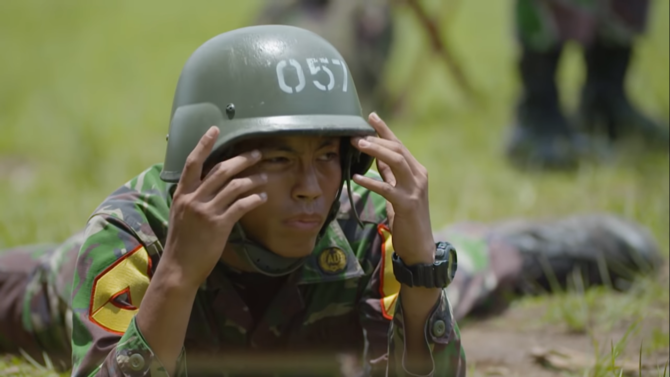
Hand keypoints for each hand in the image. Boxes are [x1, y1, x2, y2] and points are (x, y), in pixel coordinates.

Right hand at [161, 126, 266, 287]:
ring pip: (235, 186)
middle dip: (242, 159)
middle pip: (221, 170)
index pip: (192, 162)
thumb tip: (206, 184)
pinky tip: (263, 197)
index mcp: (182, 194)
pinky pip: (241, 205)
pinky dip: (254, 198)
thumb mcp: (180, 215)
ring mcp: (206, 211)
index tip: (214, 129)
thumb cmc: (182, 242)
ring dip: (253, 179)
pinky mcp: (219, 225)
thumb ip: (192, 198)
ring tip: (265, 177)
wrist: (178, 268)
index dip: (203, 144)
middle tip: (257, 153)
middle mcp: (193, 199)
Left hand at [351, 113, 434, 264]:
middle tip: (357, 133)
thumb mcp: (398, 191)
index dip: (385, 130)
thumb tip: (377, 156)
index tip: (371, 116)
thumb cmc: (407, 219)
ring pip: (396, 162)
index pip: (399, 145)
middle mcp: (419, 176)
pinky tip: (356, 177)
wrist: (420, 246)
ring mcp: (415, 190)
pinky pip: (387, 188)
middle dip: (377, 138)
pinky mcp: (407, 204)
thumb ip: (390, 174)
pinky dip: (371, 181)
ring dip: (376, 151)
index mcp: (417, 171)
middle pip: (397, 149)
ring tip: (358, 145)